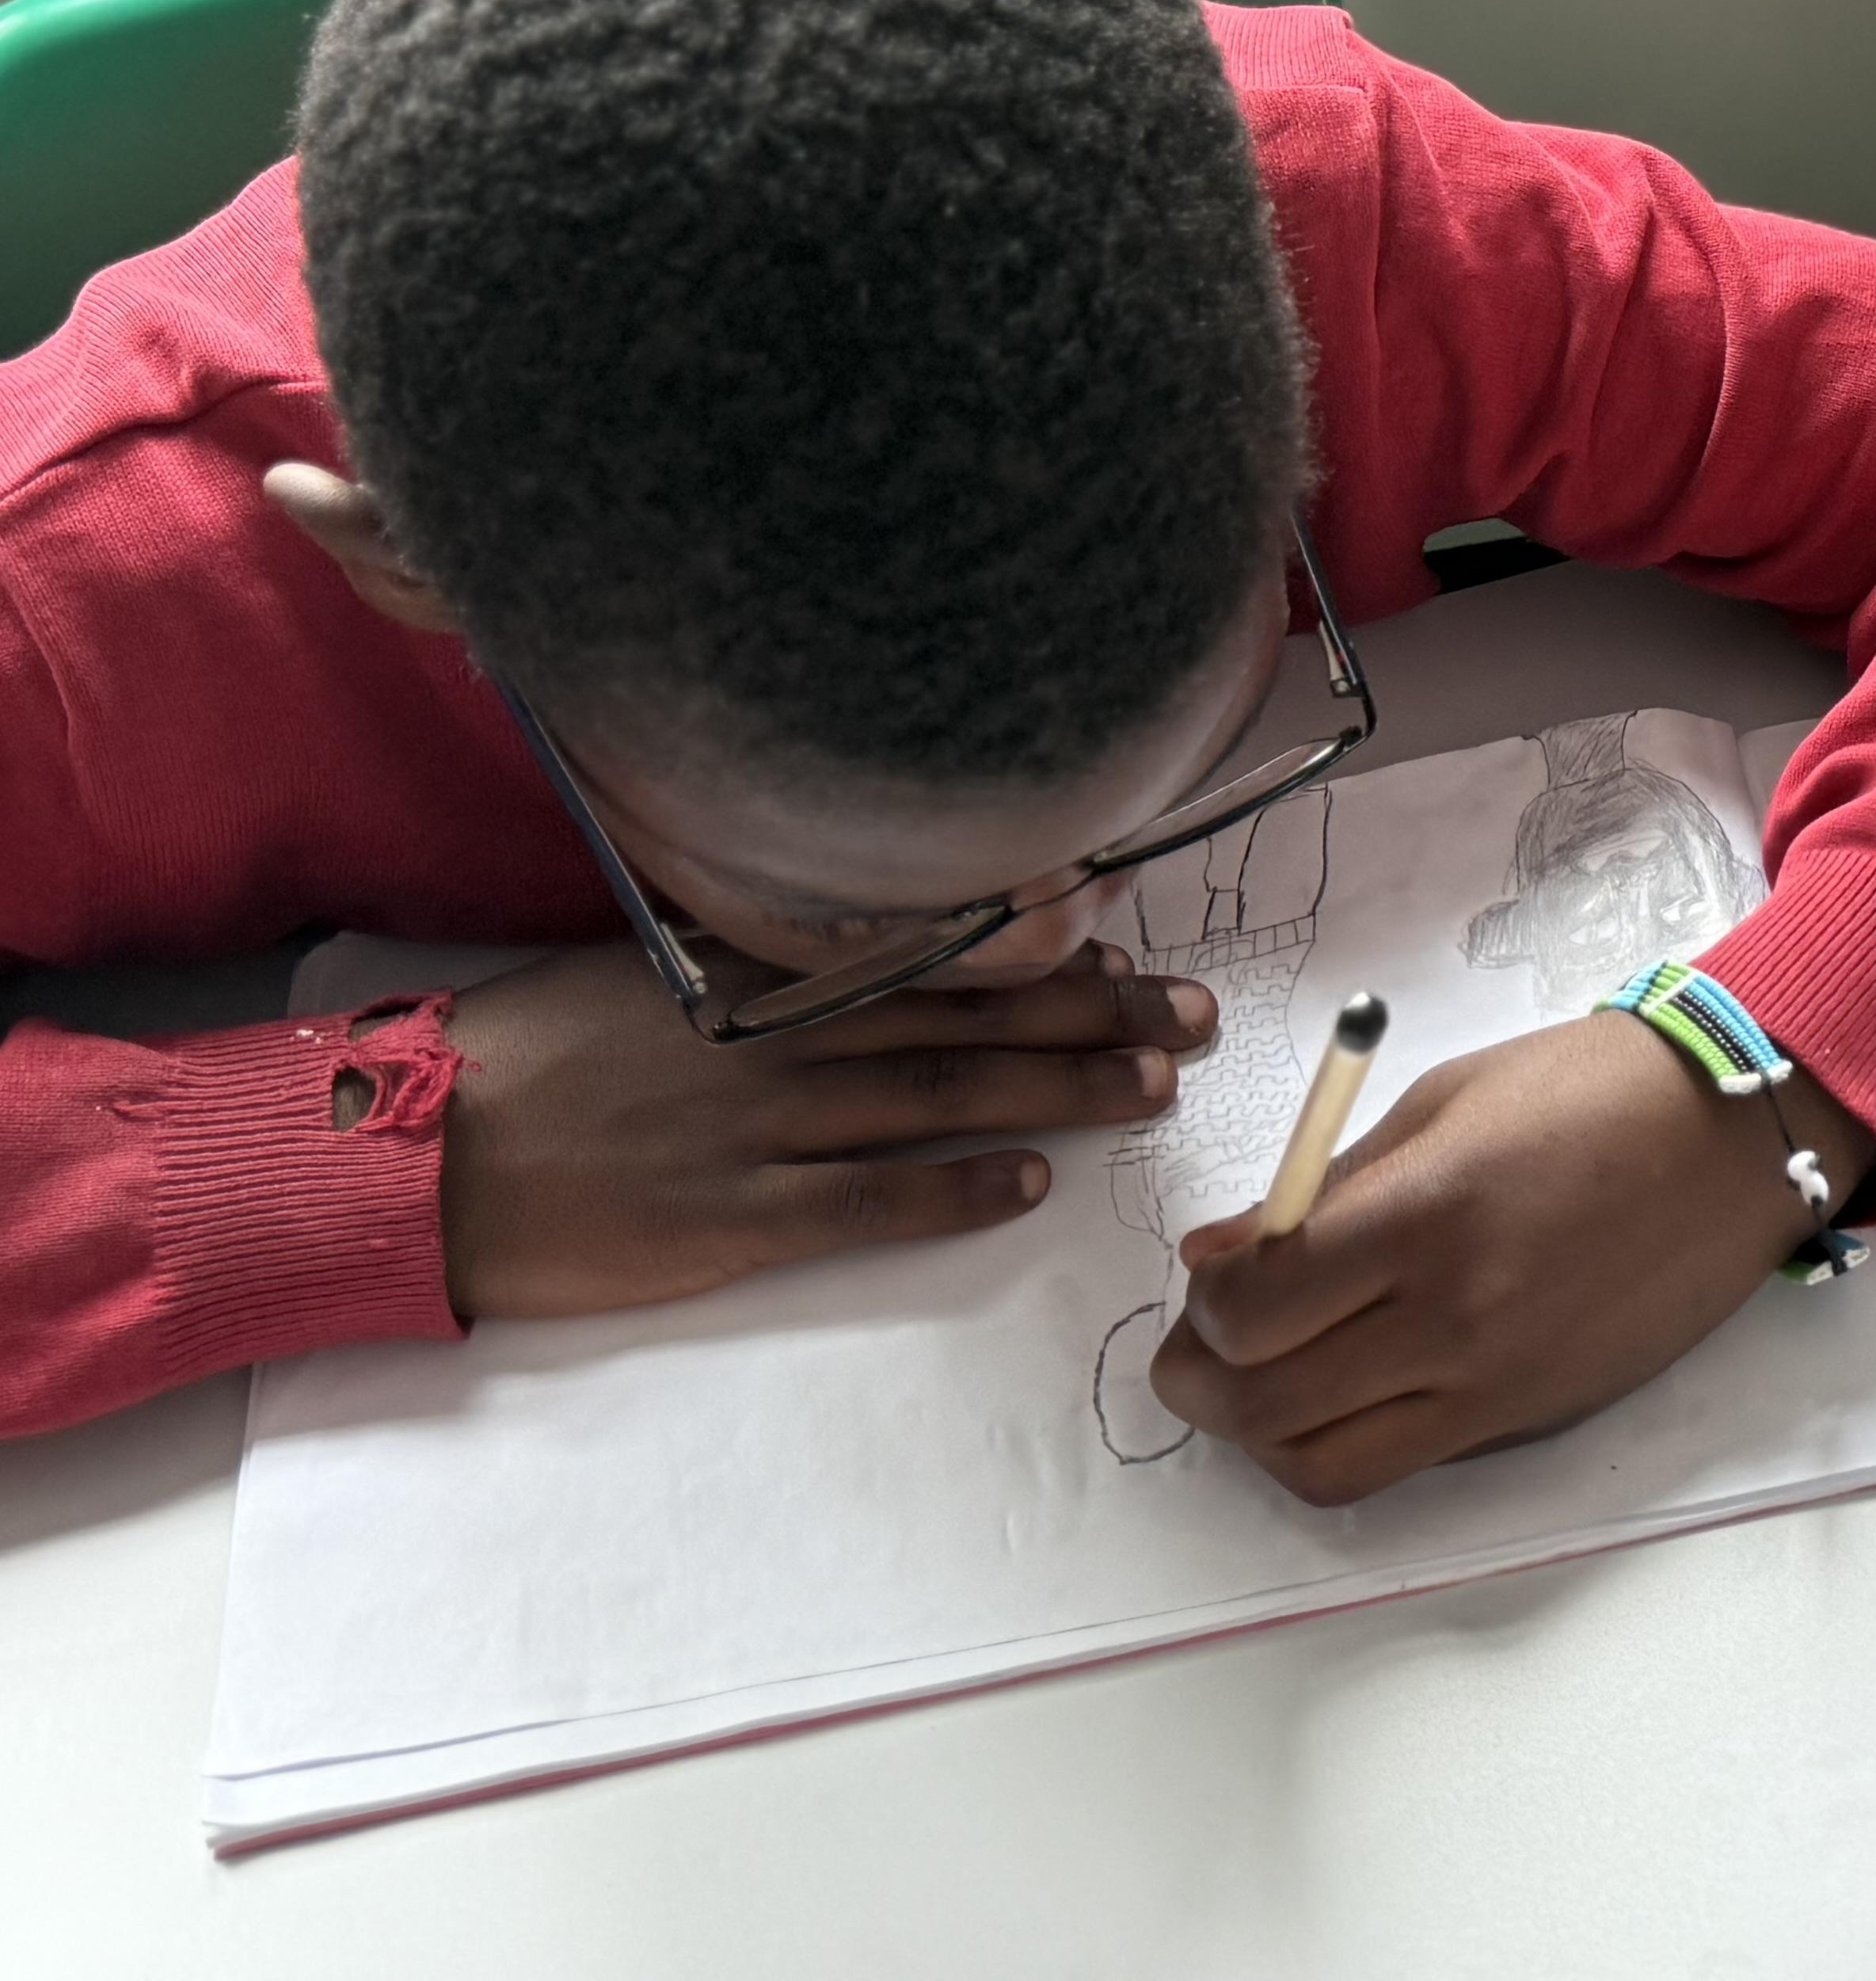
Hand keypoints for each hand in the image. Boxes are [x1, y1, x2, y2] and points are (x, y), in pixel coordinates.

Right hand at [433, 939, 1205, 1319]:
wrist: (406, 1151)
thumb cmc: (515, 1060)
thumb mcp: (635, 977)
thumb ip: (742, 962)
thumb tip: (841, 937)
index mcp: (754, 978)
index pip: (927, 955)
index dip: (1033, 956)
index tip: (1119, 951)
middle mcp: (777, 1040)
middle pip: (964, 1016)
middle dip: (1089, 1014)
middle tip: (1190, 1013)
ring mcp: (758, 1128)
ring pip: (941, 1096)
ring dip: (1055, 1089)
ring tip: (1150, 1086)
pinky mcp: (730, 1216)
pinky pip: (866, 1199)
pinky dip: (954, 1188)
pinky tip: (1031, 1184)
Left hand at [1152, 1009, 1875, 1506]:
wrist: (1737, 1137)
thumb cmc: (1591, 1088)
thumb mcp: (1442, 1102)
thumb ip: (1325, 1191)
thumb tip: (1218, 1256)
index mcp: (1424, 1219)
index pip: (1250, 1314)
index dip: (1206, 1304)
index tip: (1219, 1268)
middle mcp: (1453, 1321)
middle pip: (1263, 1409)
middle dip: (1201, 1380)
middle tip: (1203, 1340)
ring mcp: (1496, 1386)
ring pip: (1321, 1466)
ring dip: (1262, 1434)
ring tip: (1264, 1376)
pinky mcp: (1531, 1418)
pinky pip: (1401, 1463)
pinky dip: (1344, 1440)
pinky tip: (1347, 1384)